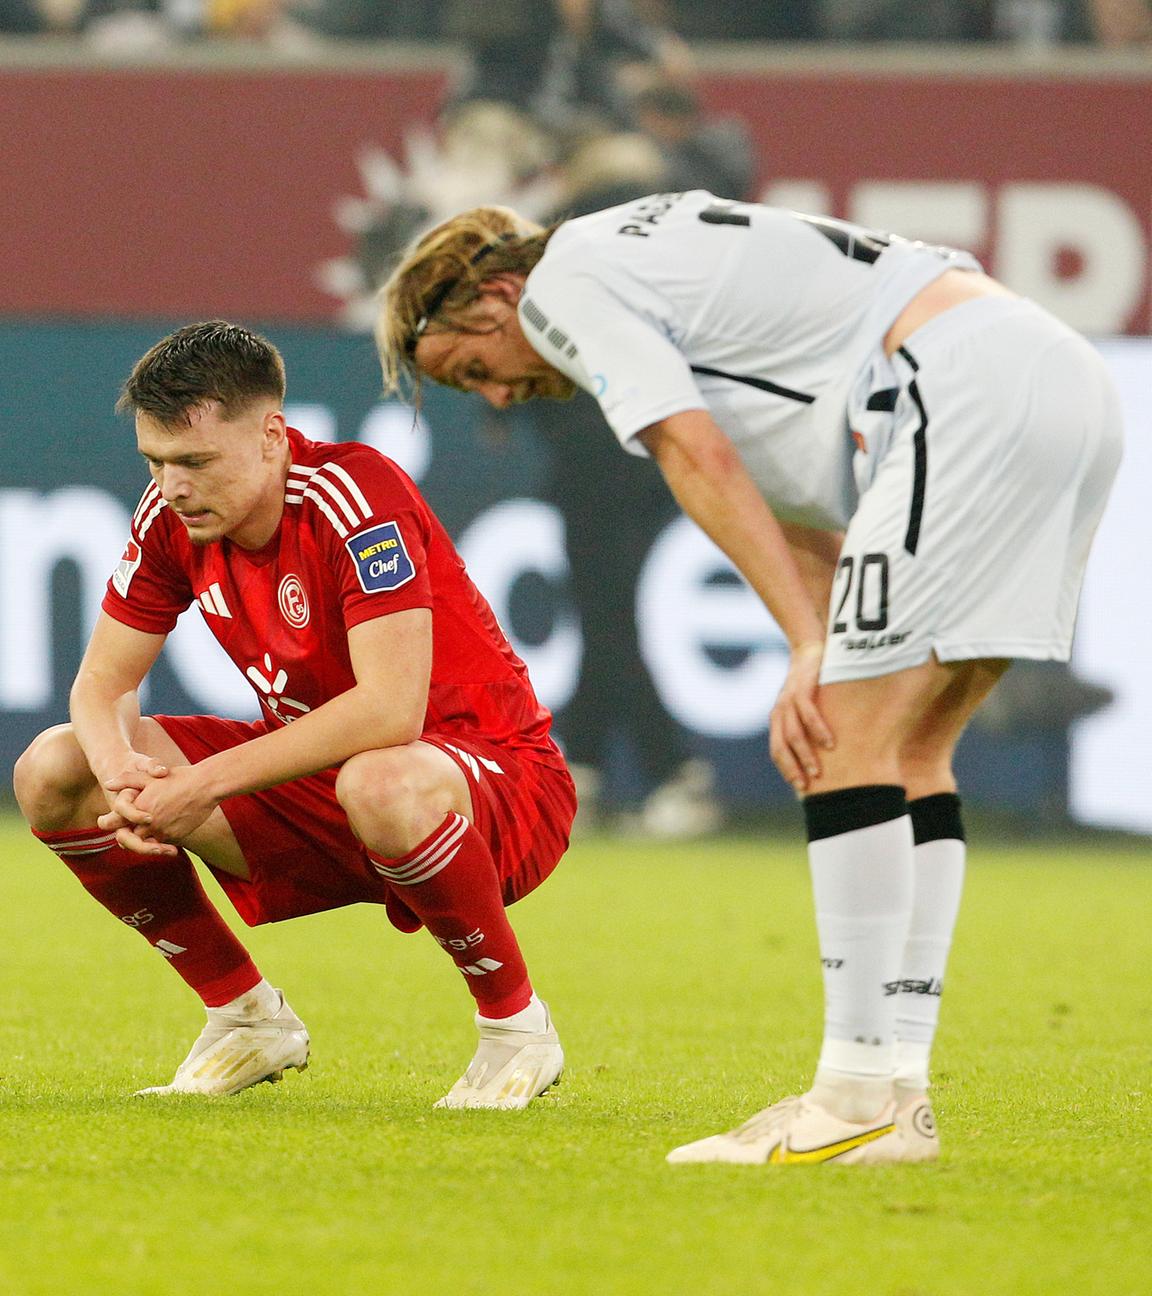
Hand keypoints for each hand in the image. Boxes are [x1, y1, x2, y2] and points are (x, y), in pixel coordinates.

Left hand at [99, 765, 216, 856]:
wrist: (206, 786)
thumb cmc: (179, 778)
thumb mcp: (149, 776)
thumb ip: (126, 780)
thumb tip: (107, 784)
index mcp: (137, 808)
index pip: (113, 824)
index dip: (108, 823)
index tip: (107, 821)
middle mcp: (148, 824)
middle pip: (126, 839)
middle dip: (125, 836)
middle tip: (125, 833)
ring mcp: (162, 832)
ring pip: (144, 844)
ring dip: (142, 840)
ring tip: (144, 832)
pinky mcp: (175, 837)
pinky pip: (161, 843)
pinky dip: (158, 840)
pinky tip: (162, 829)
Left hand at [770, 641, 834, 793]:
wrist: (810, 648)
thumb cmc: (814, 684)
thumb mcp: (809, 708)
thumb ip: (811, 729)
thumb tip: (829, 756)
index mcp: (778, 720)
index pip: (777, 751)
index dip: (787, 769)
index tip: (801, 788)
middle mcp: (779, 712)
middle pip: (780, 746)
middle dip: (793, 768)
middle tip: (807, 786)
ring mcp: (788, 699)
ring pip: (792, 733)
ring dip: (805, 754)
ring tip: (818, 772)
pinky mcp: (802, 687)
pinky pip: (807, 712)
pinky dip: (817, 729)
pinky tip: (830, 743)